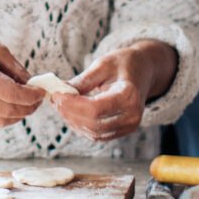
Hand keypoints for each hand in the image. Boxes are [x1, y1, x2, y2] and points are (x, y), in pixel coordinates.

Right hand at [0, 29, 42, 126]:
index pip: (12, 93)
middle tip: (38, 100)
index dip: (31, 96)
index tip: (41, 91)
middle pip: (8, 109)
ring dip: (19, 115)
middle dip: (28, 107)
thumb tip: (34, 86)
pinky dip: (6, 116)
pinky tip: (13, 106)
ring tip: (28, 104)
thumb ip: (16, 68)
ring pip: (0, 120)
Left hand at [52, 41, 176, 141]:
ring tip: (61, 104)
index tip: (57, 95)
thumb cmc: (124, 64)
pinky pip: (97, 135)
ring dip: (73, 121)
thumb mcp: (103, 64)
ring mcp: (128, 126)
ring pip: (94, 133)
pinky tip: (71, 112)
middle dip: (70, 114)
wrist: (143, 70)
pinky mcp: (122, 131)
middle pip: (93, 124)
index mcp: (129, 95)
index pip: (96, 109)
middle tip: (55, 99)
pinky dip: (81, 126)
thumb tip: (60, 91)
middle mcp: (132, 116)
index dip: (73, 105)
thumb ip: (82, 80)